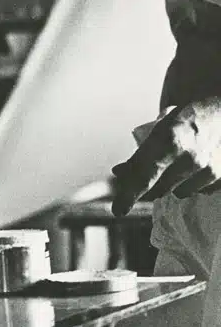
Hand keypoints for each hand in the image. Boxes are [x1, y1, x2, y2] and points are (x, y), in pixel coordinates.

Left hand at [112, 97, 220, 215]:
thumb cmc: (188, 117)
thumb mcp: (161, 128)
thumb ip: (142, 152)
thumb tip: (119, 173)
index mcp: (170, 140)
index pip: (144, 175)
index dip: (129, 193)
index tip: (118, 210)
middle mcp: (190, 158)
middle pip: (158, 188)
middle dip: (147, 186)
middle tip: (143, 177)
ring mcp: (208, 170)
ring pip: (177, 192)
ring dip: (170, 183)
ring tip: (176, 162)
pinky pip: (197, 191)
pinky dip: (190, 183)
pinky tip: (193, 167)